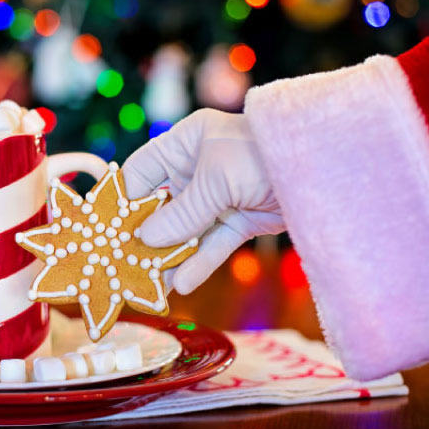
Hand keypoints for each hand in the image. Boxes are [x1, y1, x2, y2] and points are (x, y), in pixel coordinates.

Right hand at [122, 109, 284, 293]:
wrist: (324, 167)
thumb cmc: (263, 155)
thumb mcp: (217, 179)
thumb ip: (182, 212)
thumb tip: (145, 239)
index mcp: (185, 143)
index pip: (141, 172)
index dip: (123, 200)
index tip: (105, 231)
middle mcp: (197, 168)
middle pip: (160, 206)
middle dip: (144, 236)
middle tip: (122, 265)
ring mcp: (218, 196)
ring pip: (185, 231)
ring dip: (168, 257)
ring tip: (148, 285)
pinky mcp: (239, 219)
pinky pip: (212, 244)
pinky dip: (198, 263)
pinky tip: (181, 284)